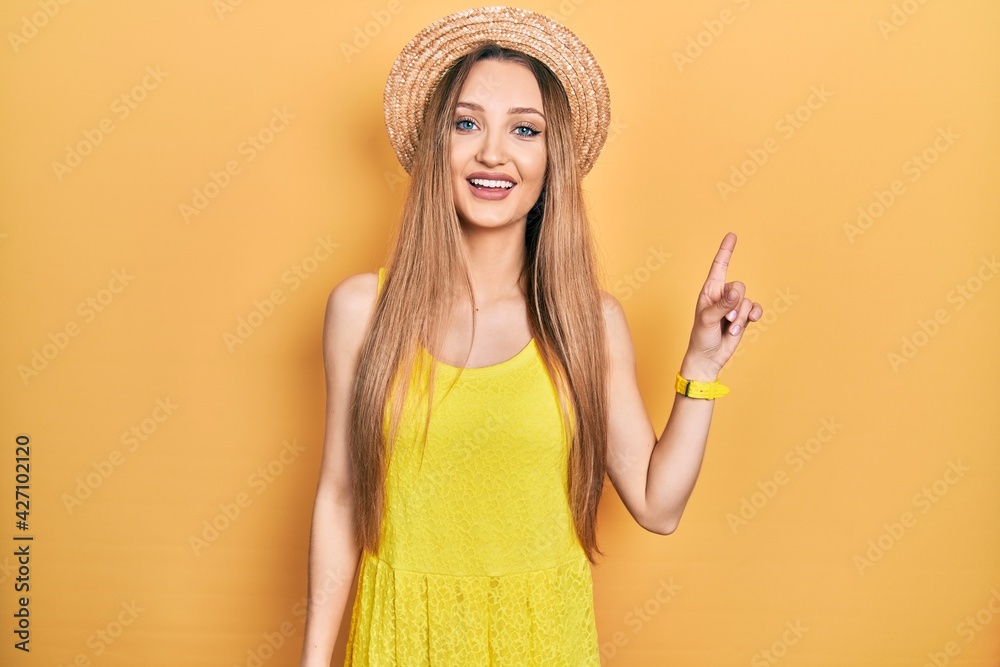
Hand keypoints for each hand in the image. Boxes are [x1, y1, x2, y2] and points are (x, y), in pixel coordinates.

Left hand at [681, 232, 762, 380]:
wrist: (708, 358)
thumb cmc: (701, 337)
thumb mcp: (707, 320)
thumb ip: (722, 305)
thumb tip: (737, 293)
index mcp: (709, 291)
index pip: (719, 267)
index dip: (726, 251)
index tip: (732, 236)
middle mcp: (722, 295)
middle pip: (739, 286)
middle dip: (736, 304)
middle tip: (726, 319)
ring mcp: (733, 306)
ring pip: (747, 300)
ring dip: (741, 316)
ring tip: (730, 328)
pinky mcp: (743, 317)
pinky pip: (755, 308)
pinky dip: (753, 315)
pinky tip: (750, 322)